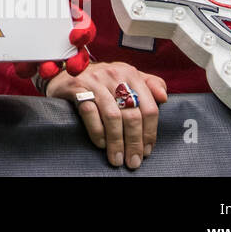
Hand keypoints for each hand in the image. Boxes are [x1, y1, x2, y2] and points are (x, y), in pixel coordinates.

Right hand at [46, 60, 166, 169]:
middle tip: (133, 161)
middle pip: (131, 115)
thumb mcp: (126, 77)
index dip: (150, 133)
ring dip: (116, 142)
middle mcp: (114, 75)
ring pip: (112, 117)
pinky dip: (97, 132)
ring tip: (117, 158)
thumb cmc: (101, 80)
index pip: (149, 108)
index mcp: (130, 73)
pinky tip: (101, 144)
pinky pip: (90, 113)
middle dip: (133, 142)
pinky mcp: (76, 87)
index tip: (147, 150)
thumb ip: (149, 85)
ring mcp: (94, 81)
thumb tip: (164, 98)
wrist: (66, 71)